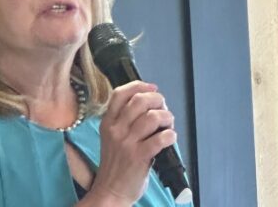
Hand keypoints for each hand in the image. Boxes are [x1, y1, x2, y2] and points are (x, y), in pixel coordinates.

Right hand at [85, 81, 176, 205]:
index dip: (139, 86)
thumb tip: (151, 104)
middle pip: (139, 101)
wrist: (111, 190)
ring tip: (168, 125)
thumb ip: (124, 121)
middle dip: (157, 100)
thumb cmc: (116, 164)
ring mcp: (127, 143)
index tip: (152, 87)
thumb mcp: (112, 137)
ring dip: (167, 117)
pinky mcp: (138, 157)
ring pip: (152, 117)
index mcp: (108, 123)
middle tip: (163, 107)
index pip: (120, 94)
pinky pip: (160, 138)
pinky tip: (170, 138)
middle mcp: (115, 130)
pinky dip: (170, 135)